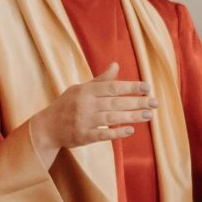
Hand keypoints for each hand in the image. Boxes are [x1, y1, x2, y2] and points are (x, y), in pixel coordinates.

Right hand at [30, 63, 155, 164]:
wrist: (47, 127)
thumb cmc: (67, 105)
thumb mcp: (80, 89)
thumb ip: (100, 80)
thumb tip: (115, 65)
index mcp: (86, 90)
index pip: (112, 87)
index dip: (131, 87)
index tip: (147, 87)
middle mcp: (85, 104)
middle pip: (115, 102)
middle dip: (137, 102)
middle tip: (154, 102)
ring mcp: (84, 121)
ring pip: (112, 118)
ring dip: (132, 117)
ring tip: (149, 115)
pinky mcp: (83, 136)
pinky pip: (102, 135)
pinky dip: (117, 133)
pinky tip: (130, 130)